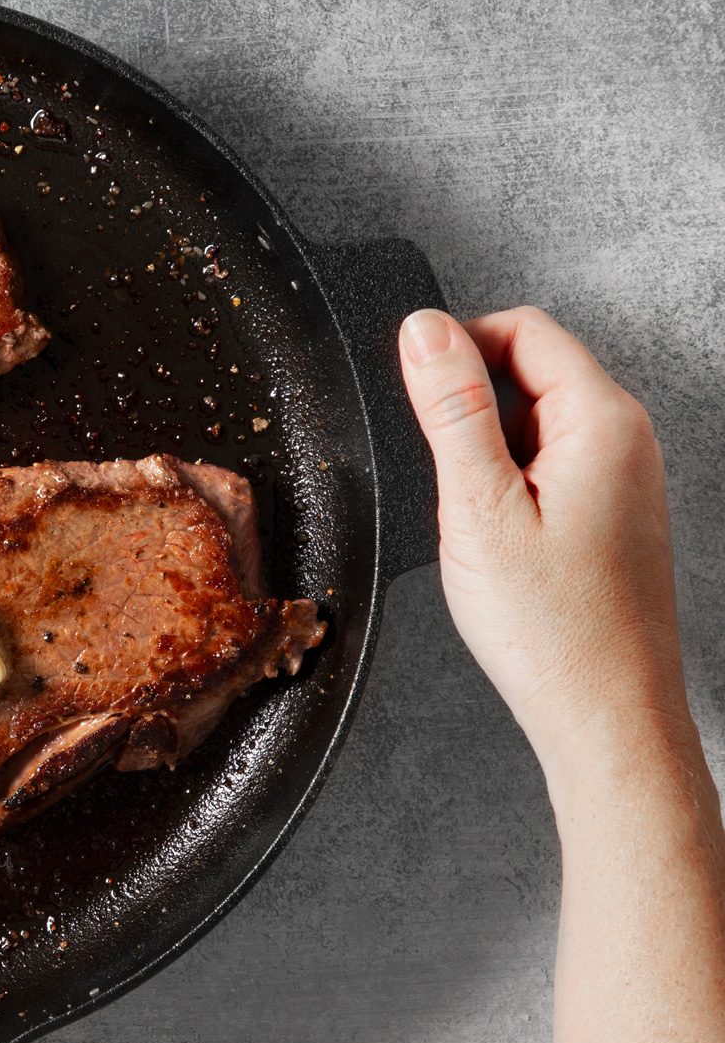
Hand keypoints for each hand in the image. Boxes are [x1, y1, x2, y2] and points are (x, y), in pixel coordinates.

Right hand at [397, 305, 689, 758]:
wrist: (605, 715)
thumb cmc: (552, 629)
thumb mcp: (477, 507)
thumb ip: (450, 408)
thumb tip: (424, 328)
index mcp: (602, 421)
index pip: (522, 327)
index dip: (457, 349)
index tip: (417, 400)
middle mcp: (625, 439)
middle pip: (529, 368)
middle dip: (470, 407)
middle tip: (446, 479)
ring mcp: (622, 476)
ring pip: (533, 419)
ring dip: (486, 451)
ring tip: (474, 520)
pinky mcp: (610, 511)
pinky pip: (547, 464)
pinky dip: (508, 486)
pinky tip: (497, 541)